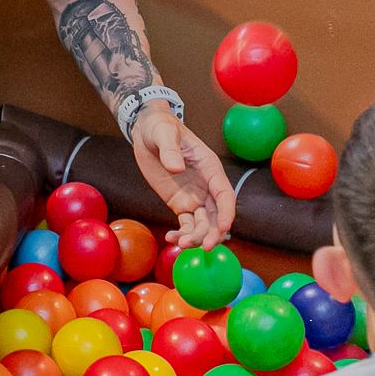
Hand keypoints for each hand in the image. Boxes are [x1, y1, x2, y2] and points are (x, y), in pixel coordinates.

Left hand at [131, 106, 235, 249]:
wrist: (147, 132)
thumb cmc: (161, 128)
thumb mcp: (164, 134)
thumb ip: (170, 150)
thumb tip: (175, 168)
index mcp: (210, 168)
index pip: (225, 194)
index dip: (227, 212)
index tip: (223, 228)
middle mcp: (207, 186)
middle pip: (216, 215)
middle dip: (213, 232)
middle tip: (203, 247)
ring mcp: (194, 197)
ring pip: (202, 223)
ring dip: (196, 237)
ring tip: (181, 244)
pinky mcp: (180, 204)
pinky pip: (185, 224)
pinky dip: (181, 234)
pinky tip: (171, 240)